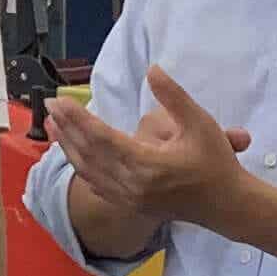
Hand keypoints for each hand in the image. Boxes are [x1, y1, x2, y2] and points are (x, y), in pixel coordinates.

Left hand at [41, 66, 254, 233]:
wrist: (227, 205)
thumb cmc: (215, 163)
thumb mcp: (200, 123)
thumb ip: (174, 96)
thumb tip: (152, 69)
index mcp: (147, 165)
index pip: (102, 138)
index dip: (78, 118)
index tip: (60, 100)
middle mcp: (132, 185)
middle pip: (89, 154)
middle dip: (67, 129)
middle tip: (49, 105)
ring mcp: (129, 199)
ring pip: (89, 172)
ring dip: (68, 147)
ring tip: (52, 126)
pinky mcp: (131, 205)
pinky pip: (97, 185)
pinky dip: (81, 168)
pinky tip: (73, 156)